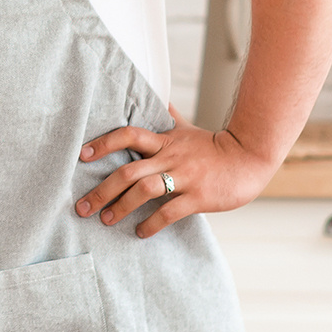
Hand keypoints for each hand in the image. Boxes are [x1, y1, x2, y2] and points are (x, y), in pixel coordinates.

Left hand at [73, 123, 277, 238]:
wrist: (250, 158)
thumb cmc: (215, 147)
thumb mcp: (188, 129)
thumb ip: (169, 118)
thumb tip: (158, 99)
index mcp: (165, 141)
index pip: (128, 135)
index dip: (103, 143)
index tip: (82, 155)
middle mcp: (171, 157)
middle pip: (128, 171)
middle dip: (102, 190)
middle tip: (82, 207)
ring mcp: (185, 177)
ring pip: (144, 191)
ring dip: (121, 208)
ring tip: (106, 220)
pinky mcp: (198, 197)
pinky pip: (169, 212)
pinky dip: (151, 224)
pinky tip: (140, 232)